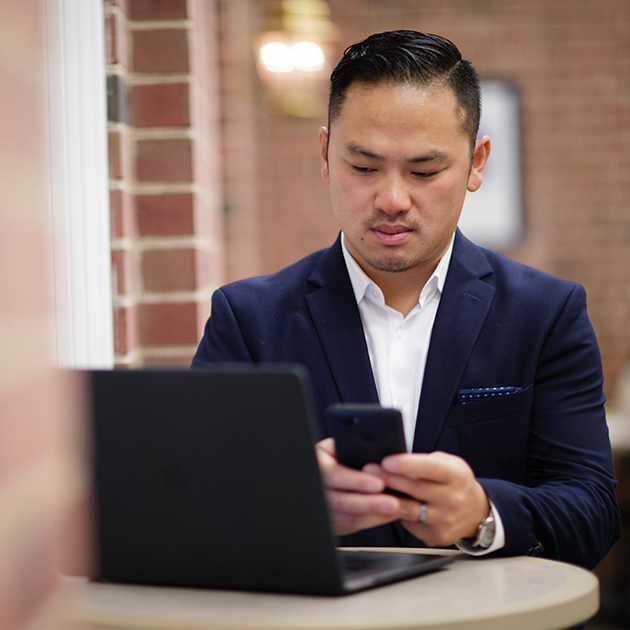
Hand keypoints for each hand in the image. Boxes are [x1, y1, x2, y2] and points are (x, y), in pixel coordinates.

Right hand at [315, 438, 420, 535]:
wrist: (323, 478)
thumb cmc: (332, 458)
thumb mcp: (335, 448)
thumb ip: (351, 449)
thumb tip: (374, 450)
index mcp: (318, 467)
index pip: (335, 476)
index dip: (357, 481)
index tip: (379, 483)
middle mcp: (319, 491)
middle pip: (343, 502)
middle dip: (371, 503)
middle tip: (394, 503)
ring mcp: (326, 509)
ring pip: (350, 518)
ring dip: (375, 515)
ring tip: (396, 509)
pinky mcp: (334, 523)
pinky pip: (354, 526)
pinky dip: (373, 521)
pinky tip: (389, 515)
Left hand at [364, 451, 489, 546]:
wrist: (475, 512)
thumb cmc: (455, 482)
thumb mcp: (448, 464)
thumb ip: (425, 461)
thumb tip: (394, 460)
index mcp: (456, 476)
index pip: (430, 469)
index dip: (407, 465)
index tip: (387, 461)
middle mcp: (452, 499)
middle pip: (415, 489)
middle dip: (389, 479)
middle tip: (368, 471)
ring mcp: (444, 520)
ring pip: (408, 509)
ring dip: (385, 498)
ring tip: (368, 489)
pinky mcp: (435, 536)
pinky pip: (408, 523)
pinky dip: (394, 513)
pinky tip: (383, 505)